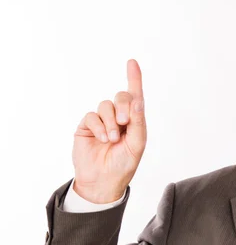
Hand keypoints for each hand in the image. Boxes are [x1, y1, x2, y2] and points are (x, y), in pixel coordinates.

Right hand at [71, 59, 146, 202]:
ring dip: (110, 122)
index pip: (135, 96)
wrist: (103, 181)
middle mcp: (118, 117)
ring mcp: (102, 121)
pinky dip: (98, 126)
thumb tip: (138, 100)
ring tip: (112, 139)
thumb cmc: (124, 164)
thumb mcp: (137, 144)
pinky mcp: (87, 126)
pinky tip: (102, 139)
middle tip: (124, 122)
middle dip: (123, 106)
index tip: (132, 62)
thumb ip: (138, 122)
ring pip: (105, 105)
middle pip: (120, 97)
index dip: (134, 78)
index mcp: (134, 120)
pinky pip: (92, 116)